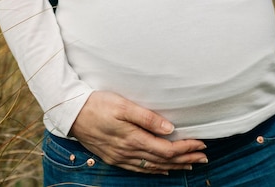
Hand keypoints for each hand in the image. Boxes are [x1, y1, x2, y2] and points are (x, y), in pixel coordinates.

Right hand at [69, 91, 207, 174]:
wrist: (71, 113)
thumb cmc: (97, 104)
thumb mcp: (123, 105)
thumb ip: (147, 118)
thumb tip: (170, 129)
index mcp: (133, 139)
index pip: (167, 149)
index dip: (186, 148)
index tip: (201, 144)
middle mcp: (128, 152)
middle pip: (163, 160)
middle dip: (186, 158)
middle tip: (204, 156)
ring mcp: (120, 157)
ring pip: (153, 166)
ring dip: (174, 166)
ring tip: (191, 164)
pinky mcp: (113, 157)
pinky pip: (139, 168)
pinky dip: (155, 170)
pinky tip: (163, 169)